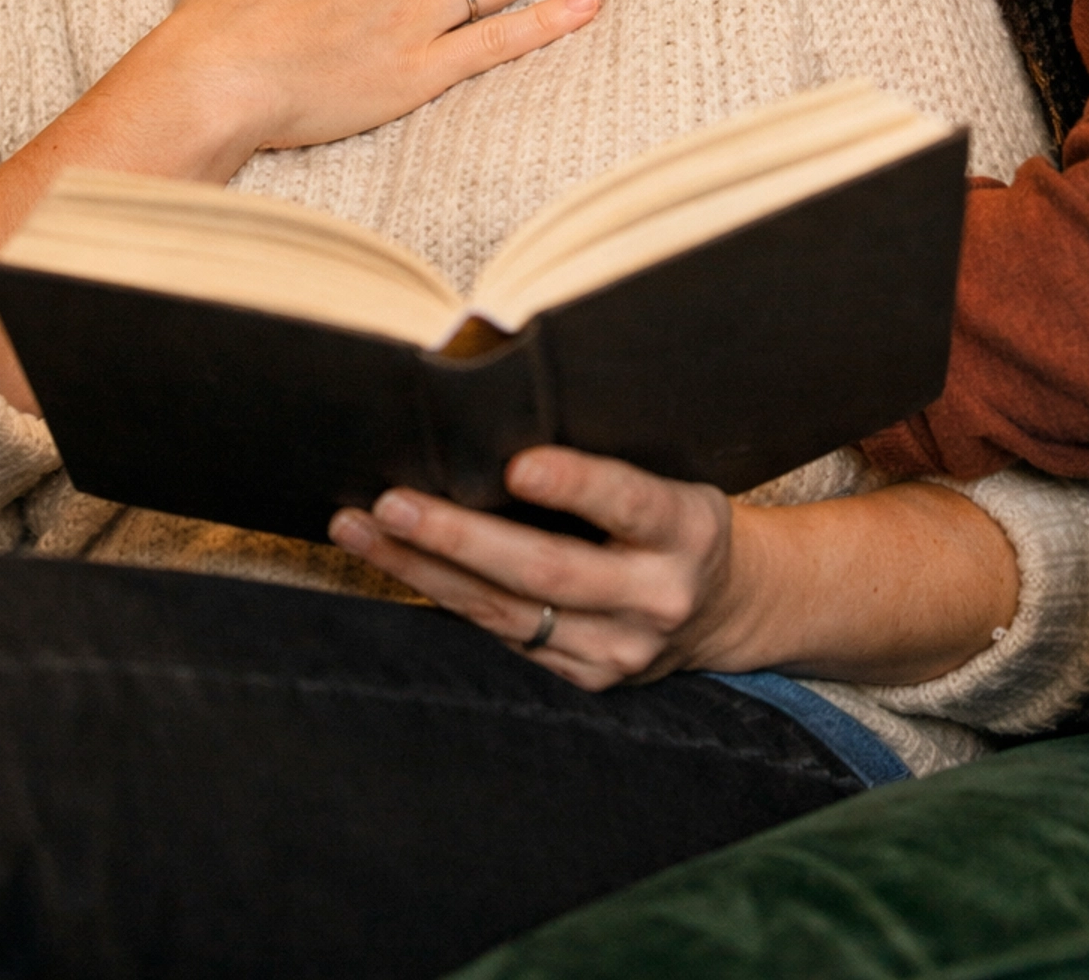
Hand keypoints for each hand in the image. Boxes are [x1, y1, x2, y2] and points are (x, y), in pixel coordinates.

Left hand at [329, 449, 1022, 691]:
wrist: (727, 606)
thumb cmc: (679, 514)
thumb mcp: (673, 471)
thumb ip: (607, 453)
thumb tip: (497, 407)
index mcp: (688, 529)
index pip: (629, 503)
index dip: (575, 483)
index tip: (518, 463)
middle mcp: (656, 598)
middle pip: (546, 570)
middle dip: (458, 537)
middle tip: (391, 503)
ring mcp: (620, 652)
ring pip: (506, 614)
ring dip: (424, 570)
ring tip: (361, 529)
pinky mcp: (587, 681)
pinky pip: (503, 640)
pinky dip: (445, 601)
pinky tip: (398, 566)